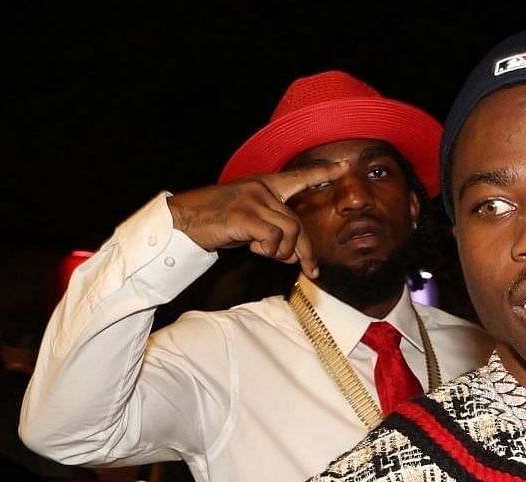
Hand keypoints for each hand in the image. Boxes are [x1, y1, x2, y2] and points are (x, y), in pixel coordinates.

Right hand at [166, 160, 349, 275]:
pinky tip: (251, 248)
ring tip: (262, 252)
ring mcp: (254, 200)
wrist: (182, 220)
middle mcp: (261, 189)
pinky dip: (267, 250)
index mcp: (263, 185)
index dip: (322, 172)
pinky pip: (273, 239)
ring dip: (281, 251)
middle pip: (298, 223)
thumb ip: (272, 232)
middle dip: (306, 251)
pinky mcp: (245, 215)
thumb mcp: (248, 223)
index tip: (344, 166)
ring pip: (289, 232)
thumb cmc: (214, 222)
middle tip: (312, 270)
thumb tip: (294, 255)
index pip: (297, 177)